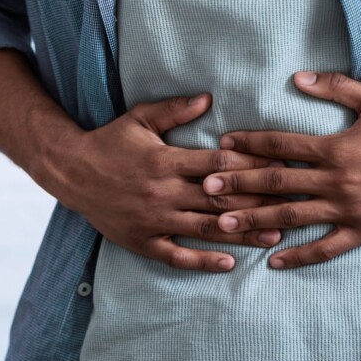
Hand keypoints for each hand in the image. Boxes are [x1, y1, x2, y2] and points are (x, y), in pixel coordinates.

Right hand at [40, 93, 284, 271]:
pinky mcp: (143, 241)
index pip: (216, 165)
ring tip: (275, 236)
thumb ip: (175, 109)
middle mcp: (163, 192)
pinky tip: (229, 263)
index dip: (249, 166)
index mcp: (166, 160)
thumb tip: (209, 98)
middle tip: (291, 205)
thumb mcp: (139, 118)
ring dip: (242, 234)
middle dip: (257, 202)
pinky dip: (203, 261)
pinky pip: (176, 255)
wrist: (69, 172)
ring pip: (205, 229)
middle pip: (218, 199)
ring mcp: (153, 219)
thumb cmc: (110, 141)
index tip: (279, 167)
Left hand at [202, 72, 360, 268]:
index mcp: (335, 147)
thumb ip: (336, 87)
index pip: (281, 144)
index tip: (223, 144)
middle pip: (277, 182)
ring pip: (293, 216)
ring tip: (223, 224)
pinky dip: (299, 256)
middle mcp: (336, 179)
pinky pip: (326, 247)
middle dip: (239, 184)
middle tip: (206, 187)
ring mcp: (348, 208)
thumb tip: (298, 78)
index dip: (249, 143)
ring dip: (255, 220)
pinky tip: (274, 261)